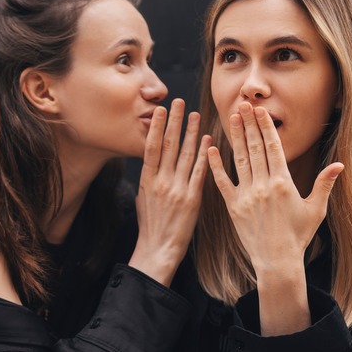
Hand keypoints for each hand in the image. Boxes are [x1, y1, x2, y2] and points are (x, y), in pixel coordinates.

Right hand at [129, 99, 210, 285]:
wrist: (158, 249)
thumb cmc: (151, 225)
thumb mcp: (143, 199)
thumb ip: (150, 179)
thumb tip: (152, 162)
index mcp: (147, 181)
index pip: (151, 147)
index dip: (157, 127)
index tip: (161, 110)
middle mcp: (161, 182)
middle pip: (169, 145)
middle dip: (175, 122)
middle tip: (179, 102)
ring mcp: (177, 189)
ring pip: (186, 155)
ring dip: (191, 133)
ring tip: (195, 115)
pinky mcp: (192, 199)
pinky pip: (200, 172)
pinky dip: (205, 155)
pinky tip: (208, 141)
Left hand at [207, 102, 343, 275]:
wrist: (277, 261)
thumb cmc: (298, 236)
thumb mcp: (316, 210)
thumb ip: (324, 184)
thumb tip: (340, 165)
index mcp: (283, 182)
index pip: (273, 147)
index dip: (266, 127)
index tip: (261, 110)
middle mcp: (264, 185)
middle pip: (255, 148)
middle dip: (249, 124)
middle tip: (244, 104)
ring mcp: (247, 195)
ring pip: (239, 159)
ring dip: (235, 137)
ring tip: (232, 117)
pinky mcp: (233, 206)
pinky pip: (222, 182)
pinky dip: (216, 165)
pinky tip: (210, 148)